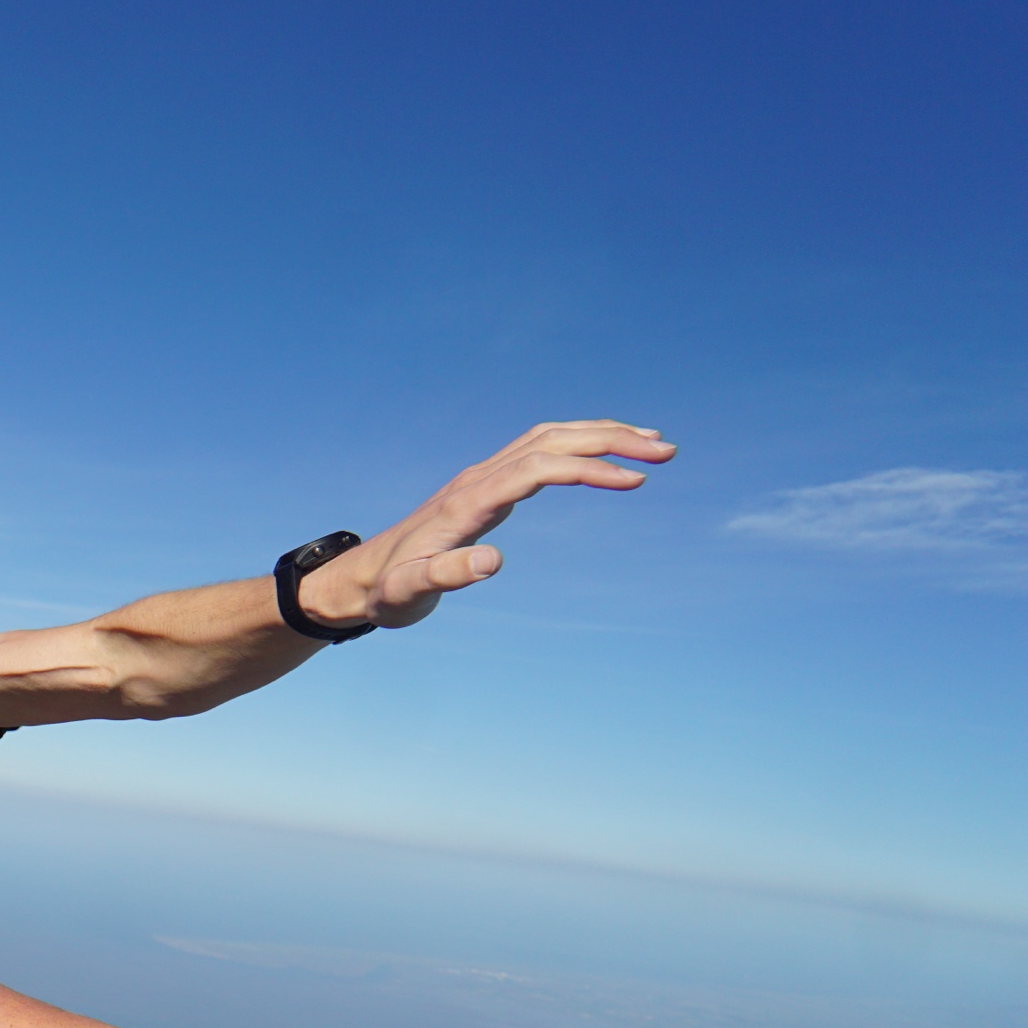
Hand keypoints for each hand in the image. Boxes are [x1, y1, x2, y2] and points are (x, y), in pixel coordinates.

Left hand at [302, 423, 676, 629]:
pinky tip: (608, 453)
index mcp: (467, 503)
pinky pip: (539, 450)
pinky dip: (579, 443)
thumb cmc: (387, 592)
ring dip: (601, 434)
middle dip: (610, 439)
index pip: (537, 469)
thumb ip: (445, 577)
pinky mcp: (485, 485)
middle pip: (551, 440)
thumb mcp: (409, 593)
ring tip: (654, 444)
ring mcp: (481, 478)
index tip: (634, 481)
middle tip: (667, 450)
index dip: (586, 469)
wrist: (359, 580)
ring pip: (549, 437)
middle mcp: (477, 480)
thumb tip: (492, 561)